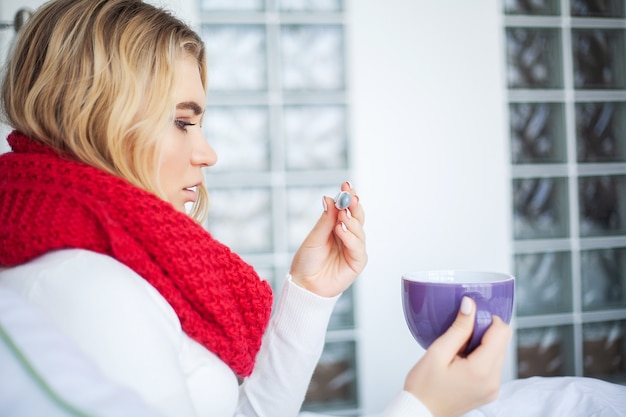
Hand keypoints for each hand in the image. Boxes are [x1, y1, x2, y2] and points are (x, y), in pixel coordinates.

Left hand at [289, 181, 366, 297]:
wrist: (304, 284)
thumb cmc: (307, 261)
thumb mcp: (314, 237)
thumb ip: (325, 220)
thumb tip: (329, 198)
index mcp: (337, 227)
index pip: (347, 209)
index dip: (348, 196)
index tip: (346, 184)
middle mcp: (348, 236)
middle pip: (357, 217)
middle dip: (354, 205)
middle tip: (349, 195)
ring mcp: (354, 249)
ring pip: (360, 230)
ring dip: (351, 221)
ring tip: (341, 216)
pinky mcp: (357, 262)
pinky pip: (358, 247)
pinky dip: (350, 238)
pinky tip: (342, 230)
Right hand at [404, 297, 511, 416]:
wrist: (421, 413)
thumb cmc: (424, 388)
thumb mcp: (437, 352)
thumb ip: (458, 328)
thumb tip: (470, 305)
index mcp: (482, 371)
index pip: (502, 332)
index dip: (487, 319)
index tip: (468, 318)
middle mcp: (493, 381)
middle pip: (501, 341)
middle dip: (483, 332)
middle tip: (458, 336)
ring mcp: (493, 388)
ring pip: (497, 351)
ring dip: (481, 344)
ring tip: (457, 351)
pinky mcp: (489, 390)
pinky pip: (492, 364)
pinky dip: (479, 356)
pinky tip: (460, 360)